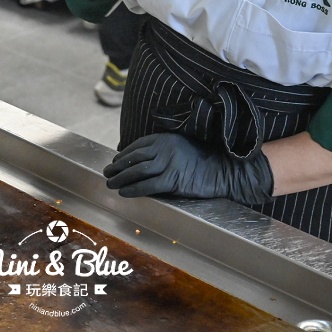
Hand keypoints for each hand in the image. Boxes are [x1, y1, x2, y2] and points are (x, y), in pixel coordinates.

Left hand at [103, 133, 273, 204]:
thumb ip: (163, 149)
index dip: (123, 155)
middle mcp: (164, 149)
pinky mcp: (174, 180)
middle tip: (107, 173)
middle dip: (117, 167)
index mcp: (165, 139)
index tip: (115, 161)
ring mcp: (169, 164)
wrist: (224, 170)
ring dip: (120, 178)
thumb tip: (139, 156)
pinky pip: (148, 186)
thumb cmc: (204, 159)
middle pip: (134, 159)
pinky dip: (133, 189)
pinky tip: (124, 193)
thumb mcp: (181, 146)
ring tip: (110, 183)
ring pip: (137, 172)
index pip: (137, 146)